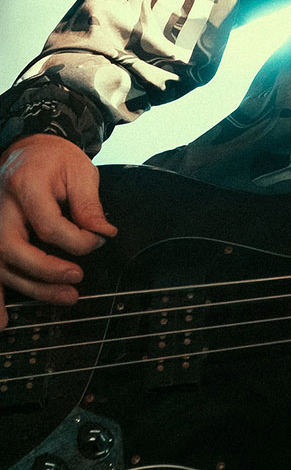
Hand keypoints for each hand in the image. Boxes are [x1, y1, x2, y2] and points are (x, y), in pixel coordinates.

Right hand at [0, 135, 115, 329]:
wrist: (28, 148)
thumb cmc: (55, 159)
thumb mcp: (80, 171)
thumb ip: (89, 204)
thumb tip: (102, 233)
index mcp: (25, 185)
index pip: (48, 224)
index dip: (78, 240)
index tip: (99, 240)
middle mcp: (0, 207)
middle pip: (12, 248)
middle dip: (46, 270)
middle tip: (77, 278)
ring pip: (0, 265)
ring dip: (31, 288)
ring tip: (66, 297)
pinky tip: (2, 321)